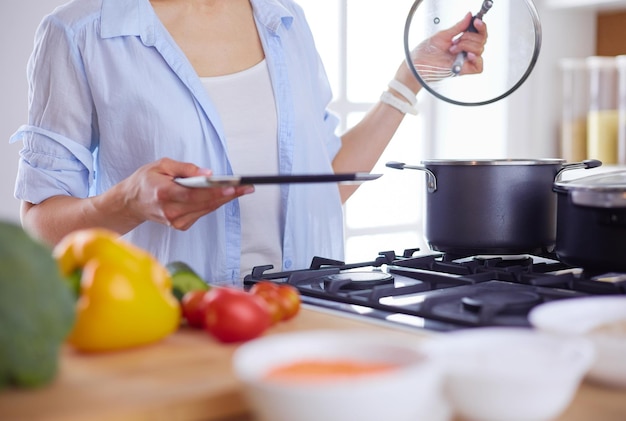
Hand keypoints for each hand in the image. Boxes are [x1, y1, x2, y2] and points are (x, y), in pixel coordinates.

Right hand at [117, 158, 253, 229]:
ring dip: (224, 199)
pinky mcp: (180, 225)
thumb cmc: (146, 181)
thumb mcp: (161, 165)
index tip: (233, 187)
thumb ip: (185, 168)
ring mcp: (175, 221)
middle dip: (228, 194)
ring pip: (206, 209)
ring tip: (241, 190)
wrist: (132, 202)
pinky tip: (222, 196)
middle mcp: (170, 210)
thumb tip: (207, 174)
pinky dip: (212, 204)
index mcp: (163, 193)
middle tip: (246, 187)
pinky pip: (202, 213)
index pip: (194, 194)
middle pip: (205, 203)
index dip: (215, 191)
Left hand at [395, 12, 487, 90]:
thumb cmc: (426, 51)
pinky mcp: (463, 70)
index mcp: (462, 42)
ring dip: (466, 45)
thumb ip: (458, 27)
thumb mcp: (443, 35)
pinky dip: (476, 59)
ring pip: (480, 50)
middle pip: (481, 41)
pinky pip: (479, 67)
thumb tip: (469, 16)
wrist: (417, 64)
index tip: (476, 21)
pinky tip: (467, 55)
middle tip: (456, 40)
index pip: (479, 34)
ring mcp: (464, 61)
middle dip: (469, 36)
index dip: (481, 27)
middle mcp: (465, 51)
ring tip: (453, 48)